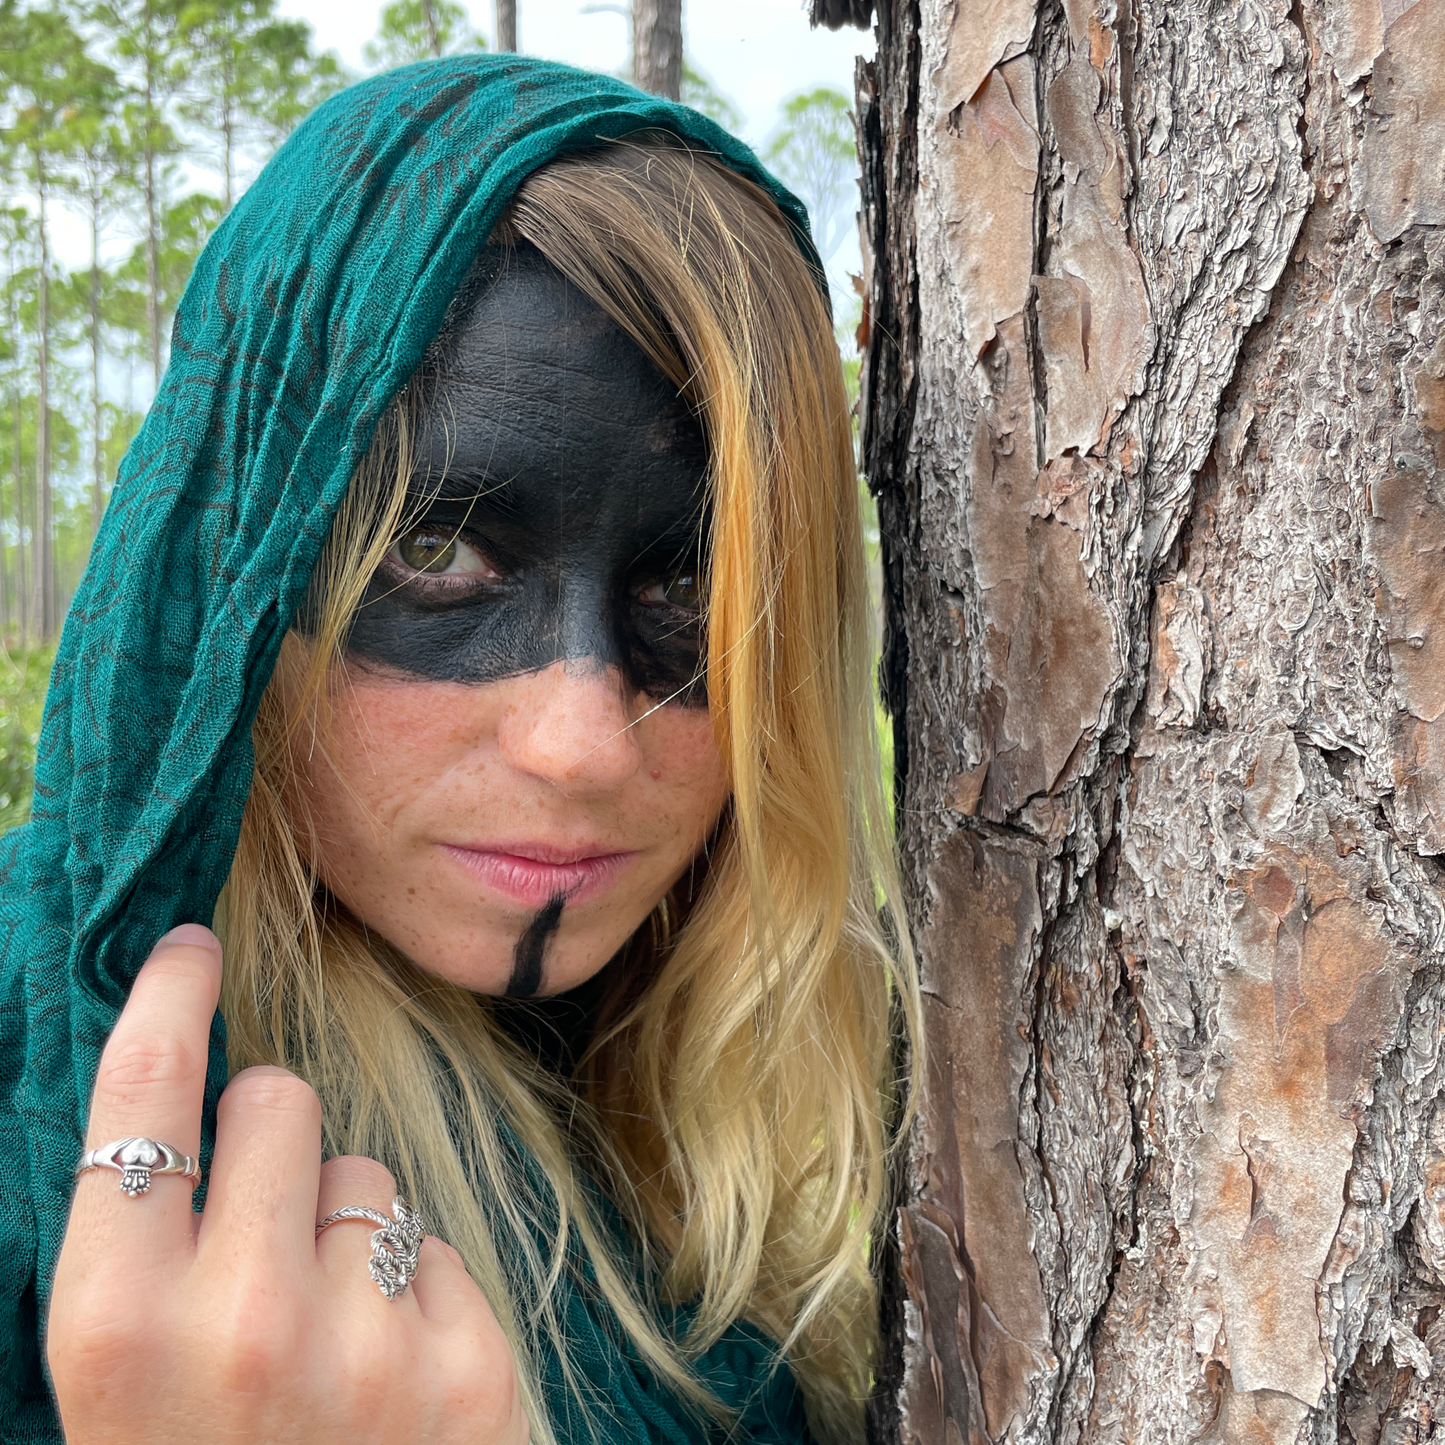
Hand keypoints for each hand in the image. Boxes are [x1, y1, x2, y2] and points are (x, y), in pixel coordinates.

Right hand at [49, 926, 528, 1444]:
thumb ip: (142, 1262)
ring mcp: (367, 1342)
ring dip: (343, 1225)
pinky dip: (413, 1288)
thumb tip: (184, 1112)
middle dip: (271, 1139)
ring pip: (364, 1167)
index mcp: (117, 1335)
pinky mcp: (468, 1363)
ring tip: (322, 1341)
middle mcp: (241, 1325)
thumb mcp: (119, 1401)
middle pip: (278, 1099)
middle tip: (258, 1235)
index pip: (137, 1108)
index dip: (162, 1006)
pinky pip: (434, 1240)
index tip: (188, 946)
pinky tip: (389, 1383)